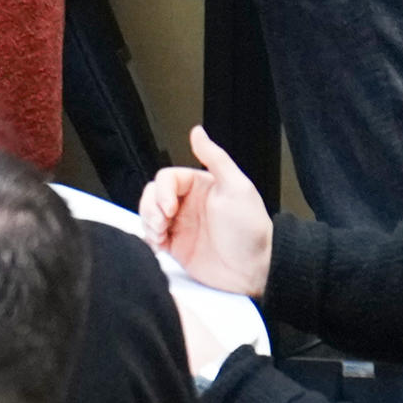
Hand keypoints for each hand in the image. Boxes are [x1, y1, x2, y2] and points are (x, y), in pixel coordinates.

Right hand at [138, 126, 273, 297]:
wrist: (254, 271)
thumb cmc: (250, 230)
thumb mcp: (237, 187)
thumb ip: (215, 158)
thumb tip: (197, 131)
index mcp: (200, 186)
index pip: (166, 179)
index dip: (162, 192)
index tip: (170, 208)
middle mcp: (187, 204)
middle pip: (152, 195)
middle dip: (150, 208)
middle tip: (162, 223)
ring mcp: (180, 225)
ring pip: (148, 215)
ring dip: (148, 223)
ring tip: (160, 236)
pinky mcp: (176, 246)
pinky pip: (151, 238)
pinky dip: (149, 240)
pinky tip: (160, 245)